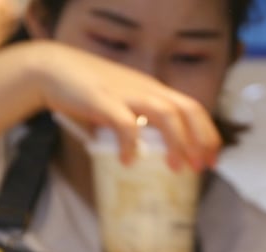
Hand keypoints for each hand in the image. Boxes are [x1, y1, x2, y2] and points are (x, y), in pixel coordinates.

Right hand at [14, 41, 220, 170]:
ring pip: (165, 113)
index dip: (208, 134)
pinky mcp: (103, 100)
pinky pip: (124, 124)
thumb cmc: (88, 92)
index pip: (193, 108)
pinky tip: (129, 162)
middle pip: (187, 109)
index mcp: (154, 90)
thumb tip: (145, 159)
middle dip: (200, 140)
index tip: (212, 159)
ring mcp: (126, 93)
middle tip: (202, 168)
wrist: (53, 68)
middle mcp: (146, 89)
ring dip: (176, 142)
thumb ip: (136, 126)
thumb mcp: (123, 105)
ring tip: (177, 168)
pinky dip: (131, 144)